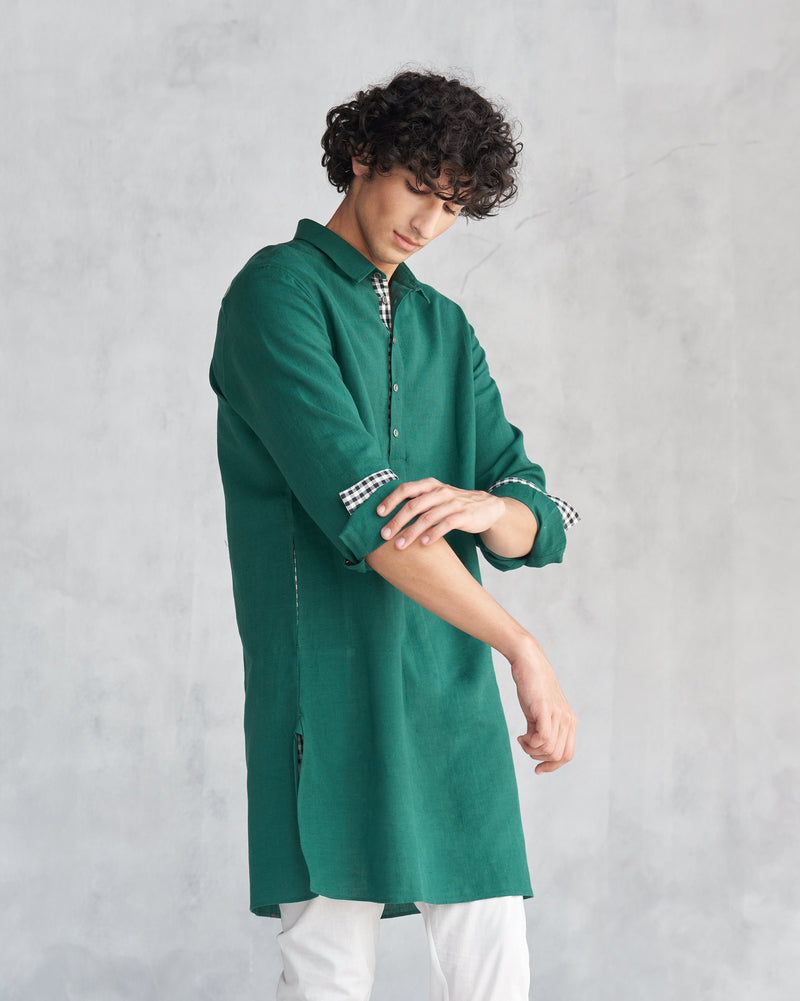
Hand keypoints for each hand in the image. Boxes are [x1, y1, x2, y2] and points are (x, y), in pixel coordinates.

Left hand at [376, 478, 505, 548]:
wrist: (487, 507)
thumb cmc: (454, 504)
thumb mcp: (436, 497)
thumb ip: (418, 500)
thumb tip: (389, 513)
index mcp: (430, 486)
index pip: (406, 489)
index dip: (391, 500)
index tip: (378, 513)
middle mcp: (440, 492)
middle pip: (413, 505)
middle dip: (397, 521)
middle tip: (384, 535)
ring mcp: (453, 503)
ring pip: (427, 517)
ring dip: (411, 532)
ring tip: (400, 546)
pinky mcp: (464, 515)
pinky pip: (446, 524)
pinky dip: (433, 534)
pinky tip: (424, 544)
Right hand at [509, 636, 575, 773]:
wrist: (528, 662)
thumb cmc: (532, 687)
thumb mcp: (540, 712)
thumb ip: (542, 729)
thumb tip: (536, 748)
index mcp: (569, 721)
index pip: (567, 755)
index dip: (552, 766)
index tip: (537, 769)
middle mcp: (567, 720)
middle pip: (558, 755)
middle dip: (539, 757)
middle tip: (525, 745)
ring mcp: (558, 715)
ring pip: (550, 750)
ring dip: (532, 750)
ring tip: (522, 738)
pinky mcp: (546, 710)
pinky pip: (544, 739)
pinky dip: (530, 743)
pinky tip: (521, 735)